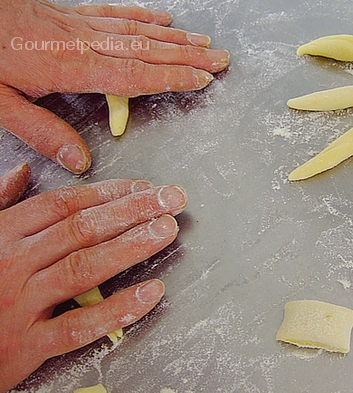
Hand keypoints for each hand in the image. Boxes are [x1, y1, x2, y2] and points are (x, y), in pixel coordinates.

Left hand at [0, 0, 229, 173]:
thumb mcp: (0, 104)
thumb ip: (43, 132)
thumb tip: (80, 161)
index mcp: (71, 68)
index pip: (135, 75)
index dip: (172, 78)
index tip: (202, 79)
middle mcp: (84, 44)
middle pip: (149, 51)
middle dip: (189, 56)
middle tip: (220, 59)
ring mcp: (81, 26)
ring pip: (140, 32)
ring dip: (176, 38)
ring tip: (204, 42)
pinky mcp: (73, 16)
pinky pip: (117, 14)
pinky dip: (145, 17)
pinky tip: (164, 18)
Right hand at [0, 164, 187, 390]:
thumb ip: (2, 205)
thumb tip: (23, 172)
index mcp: (4, 235)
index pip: (65, 204)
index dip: (109, 193)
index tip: (145, 187)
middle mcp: (14, 264)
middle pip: (82, 229)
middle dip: (132, 211)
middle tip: (171, 199)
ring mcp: (20, 304)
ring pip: (84, 268)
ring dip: (131, 247)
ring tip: (167, 231)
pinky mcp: (27, 345)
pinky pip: (78, 326)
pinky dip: (117, 309)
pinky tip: (151, 292)